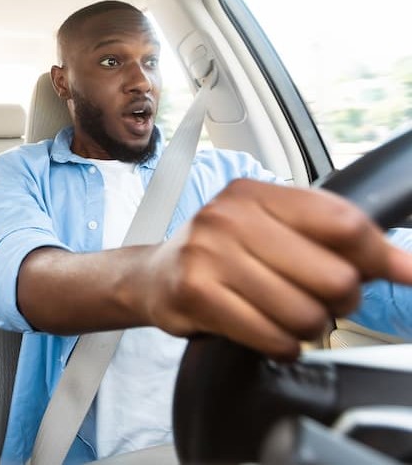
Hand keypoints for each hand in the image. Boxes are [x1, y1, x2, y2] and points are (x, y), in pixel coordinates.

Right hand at [142, 179, 411, 360]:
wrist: (152, 276)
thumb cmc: (220, 254)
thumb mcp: (271, 229)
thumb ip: (334, 239)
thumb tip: (406, 266)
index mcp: (255, 194)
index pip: (342, 223)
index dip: (380, 256)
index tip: (403, 275)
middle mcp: (229, 217)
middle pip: (332, 275)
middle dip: (340, 301)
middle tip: (322, 302)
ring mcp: (208, 255)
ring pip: (305, 314)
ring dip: (309, 329)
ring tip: (289, 319)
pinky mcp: (195, 294)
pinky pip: (271, 337)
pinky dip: (283, 346)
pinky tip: (271, 335)